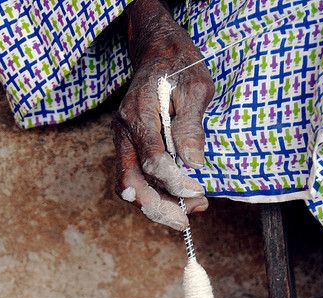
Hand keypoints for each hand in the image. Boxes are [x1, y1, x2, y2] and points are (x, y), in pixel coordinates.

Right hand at [112, 0, 213, 230]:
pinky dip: (155, 195)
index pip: (152, 161)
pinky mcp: (130, 148)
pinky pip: (136, 179)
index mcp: (138, 115)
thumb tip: (194, 163)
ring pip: (131, 186)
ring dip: (157, 206)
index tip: (198, 191)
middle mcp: (124, 132)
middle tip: (185, 220)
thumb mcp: (196, 88)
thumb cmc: (180, 66)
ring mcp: (124, 141)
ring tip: (187, 214)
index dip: (175, 182)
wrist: (158, 52)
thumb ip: (191, 126)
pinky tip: (179, 199)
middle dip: (158, 207)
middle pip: (131, 183)